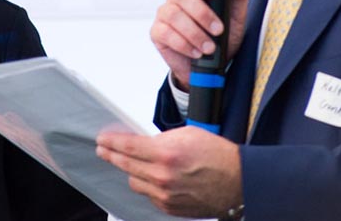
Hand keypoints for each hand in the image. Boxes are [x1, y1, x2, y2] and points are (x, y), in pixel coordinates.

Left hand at [96, 127, 242, 218]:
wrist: (238, 181)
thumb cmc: (216, 154)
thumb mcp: (187, 134)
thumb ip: (160, 139)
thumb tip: (142, 142)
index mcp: (165, 154)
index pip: (128, 147)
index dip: (111, 142)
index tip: (102, 139)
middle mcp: (162, 176)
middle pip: (125, 165)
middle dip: (112, 155)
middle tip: (104, 149)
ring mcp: (164, 195)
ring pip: (134, 181)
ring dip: (131, 171)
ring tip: (130, 163)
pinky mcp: (169, 207)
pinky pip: (148, 195)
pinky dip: (147, 185)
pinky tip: (151, 177)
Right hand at [150, 0, 249, 89]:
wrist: (211, 66)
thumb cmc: (222, 37)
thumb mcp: (236, 17)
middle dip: (201, 13)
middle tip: (217, 30)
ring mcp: (165, 14)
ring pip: (173, 14)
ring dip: (194, 32)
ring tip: (209, 46)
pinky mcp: (158, 32)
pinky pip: (165, 32)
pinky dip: (183, 44)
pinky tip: (195, 51)